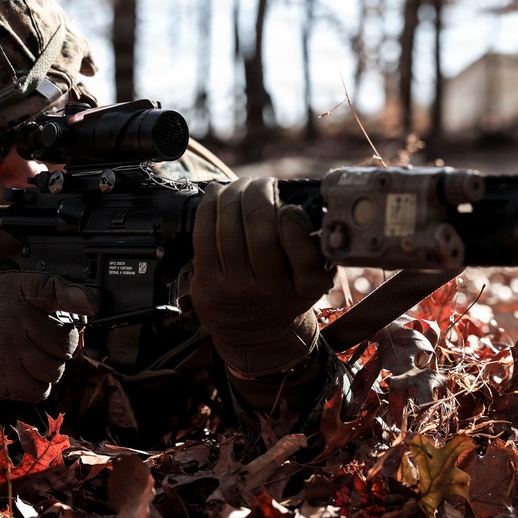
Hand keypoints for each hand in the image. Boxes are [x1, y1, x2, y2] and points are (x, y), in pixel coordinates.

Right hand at [0, 271, 99, 408]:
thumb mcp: (6, 289)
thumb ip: (45, 291)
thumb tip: (88, 302)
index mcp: (17, 293)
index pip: (54, 289)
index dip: (80, 297)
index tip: (93, 302)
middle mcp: (16, 319)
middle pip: (66, 342)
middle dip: (61, 346)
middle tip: (44, 343)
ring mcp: (12, 351)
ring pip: (56, 368)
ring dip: (49, 368)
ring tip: (29, 358)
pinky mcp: (6, 379)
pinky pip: (41, 389)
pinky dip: (36, 386)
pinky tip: (22, 374)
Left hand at [190, 177, 334, 377]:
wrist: (254, 334)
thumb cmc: (284, 294)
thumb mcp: (312, 279)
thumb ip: (313, 246)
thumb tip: (296, 200)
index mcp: (306, 287)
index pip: (303, 251)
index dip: (292, 222)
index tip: (289, 207)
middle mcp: (271, 292)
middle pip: (260, 232)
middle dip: (259, 195)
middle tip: (262, 183)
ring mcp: (236, 289)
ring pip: (230, 230)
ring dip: (233, 196)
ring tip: (240, 185)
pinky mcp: (208, 284)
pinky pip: (204, 236)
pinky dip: (209, 208)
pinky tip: (217, 194)